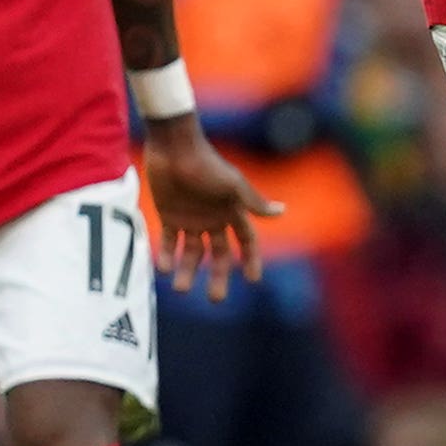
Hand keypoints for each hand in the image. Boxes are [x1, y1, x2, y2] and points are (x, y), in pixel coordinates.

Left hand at [139, 115, 281, 299]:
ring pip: (191, 252)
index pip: (245, 242)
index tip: (252, 279)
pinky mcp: (168, 215)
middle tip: (215, 298)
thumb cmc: (208, 164)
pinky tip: (162, 268)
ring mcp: (190, 218)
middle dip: (217, 275)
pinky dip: (165, 254)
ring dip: (187, 270)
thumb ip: (254, 202)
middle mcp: (213, 218)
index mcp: (232, 211)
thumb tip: (283, 212)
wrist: (174, 147)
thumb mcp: (233, 185)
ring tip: (180, 288)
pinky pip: (168, 240)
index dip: (249, 260)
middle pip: (218, 254)